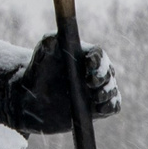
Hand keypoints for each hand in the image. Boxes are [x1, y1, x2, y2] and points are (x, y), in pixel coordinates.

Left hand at [0, 32, 120, 133]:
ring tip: (95, 97)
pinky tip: (101, 109)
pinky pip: (114, 106)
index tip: (88, 63)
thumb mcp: (40, 56)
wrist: (33, 99)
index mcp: (86, 56)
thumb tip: (53, 39)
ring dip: (107, 92)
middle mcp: (95, 72)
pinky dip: (111, 106)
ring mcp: (98, 91)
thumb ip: (46, 44)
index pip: (98, 55)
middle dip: (102, 77)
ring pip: (112, 89)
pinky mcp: (98, 109)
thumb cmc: (39, 72)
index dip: (97, 59)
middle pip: (108, 72)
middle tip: (90, 82)